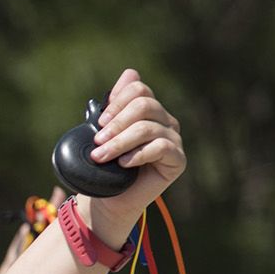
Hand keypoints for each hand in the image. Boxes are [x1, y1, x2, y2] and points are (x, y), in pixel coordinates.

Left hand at [80, 69, 185, 230]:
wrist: (109, 200)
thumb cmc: (105, 168)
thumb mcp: (104, 134)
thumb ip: (113, 106)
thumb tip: (129, 72)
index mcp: (148, 111)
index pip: (139, 90)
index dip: (117, 103)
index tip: (98, 122)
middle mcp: (165, 121)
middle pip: (144, 106)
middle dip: (116, 123)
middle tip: (97, 142)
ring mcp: (174, 139)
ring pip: (148, 128)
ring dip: (119, 143)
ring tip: (100, 156)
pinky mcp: (178, 160)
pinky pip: (161, 148)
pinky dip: (138, 155)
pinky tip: (123, 164)